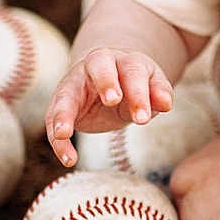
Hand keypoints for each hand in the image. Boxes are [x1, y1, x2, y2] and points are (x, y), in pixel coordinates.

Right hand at [44, 48, 173, 166]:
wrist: (110, 82)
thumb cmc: (134, 84)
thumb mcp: (150, 86)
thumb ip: (158, 92)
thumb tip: (166, 104)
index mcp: (124, 60)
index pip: (132, 71)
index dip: (138, 93)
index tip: (143, 118)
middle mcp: (97, 64)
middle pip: (99, 65)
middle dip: (106, 81)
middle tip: (113, 101)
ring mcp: (75, 82)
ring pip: (66, 94)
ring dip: (63, 114)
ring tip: (63, 133)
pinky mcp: (60, 103)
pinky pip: (54, 120)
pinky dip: (59, 141)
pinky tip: (68, 159)